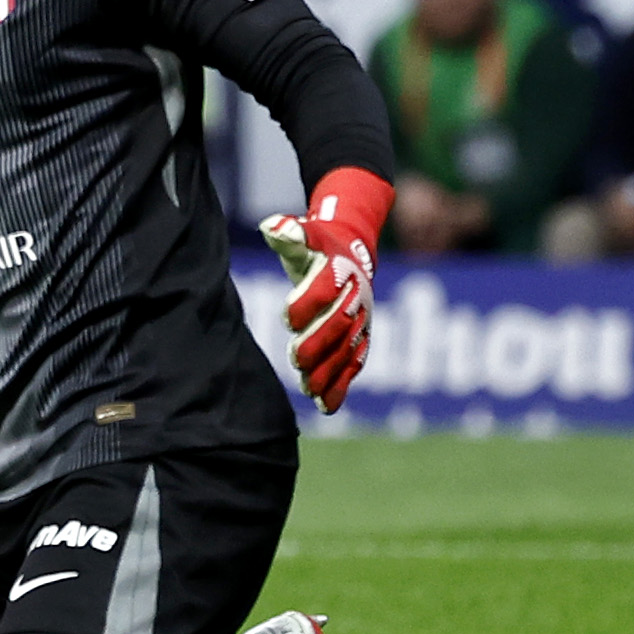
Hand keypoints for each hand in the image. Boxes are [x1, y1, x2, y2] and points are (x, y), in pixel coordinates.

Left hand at [258, 166, 392, 411]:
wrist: (351, 253)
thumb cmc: (318, 248)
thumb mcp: (304, 237)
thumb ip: (289, 233)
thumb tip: (272, 226)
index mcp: (339, 270)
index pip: (325, 288)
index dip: (307, 303)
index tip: (287, 318)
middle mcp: (354, 298)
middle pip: (338, 324)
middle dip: (318, 344)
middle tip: (297, 360)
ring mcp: (361, 322)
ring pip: (347, 350)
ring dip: (329, 371)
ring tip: (309, 388)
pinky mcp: (361, 340)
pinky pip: (354, 365)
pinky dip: (341, 386)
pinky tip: (326, 406)